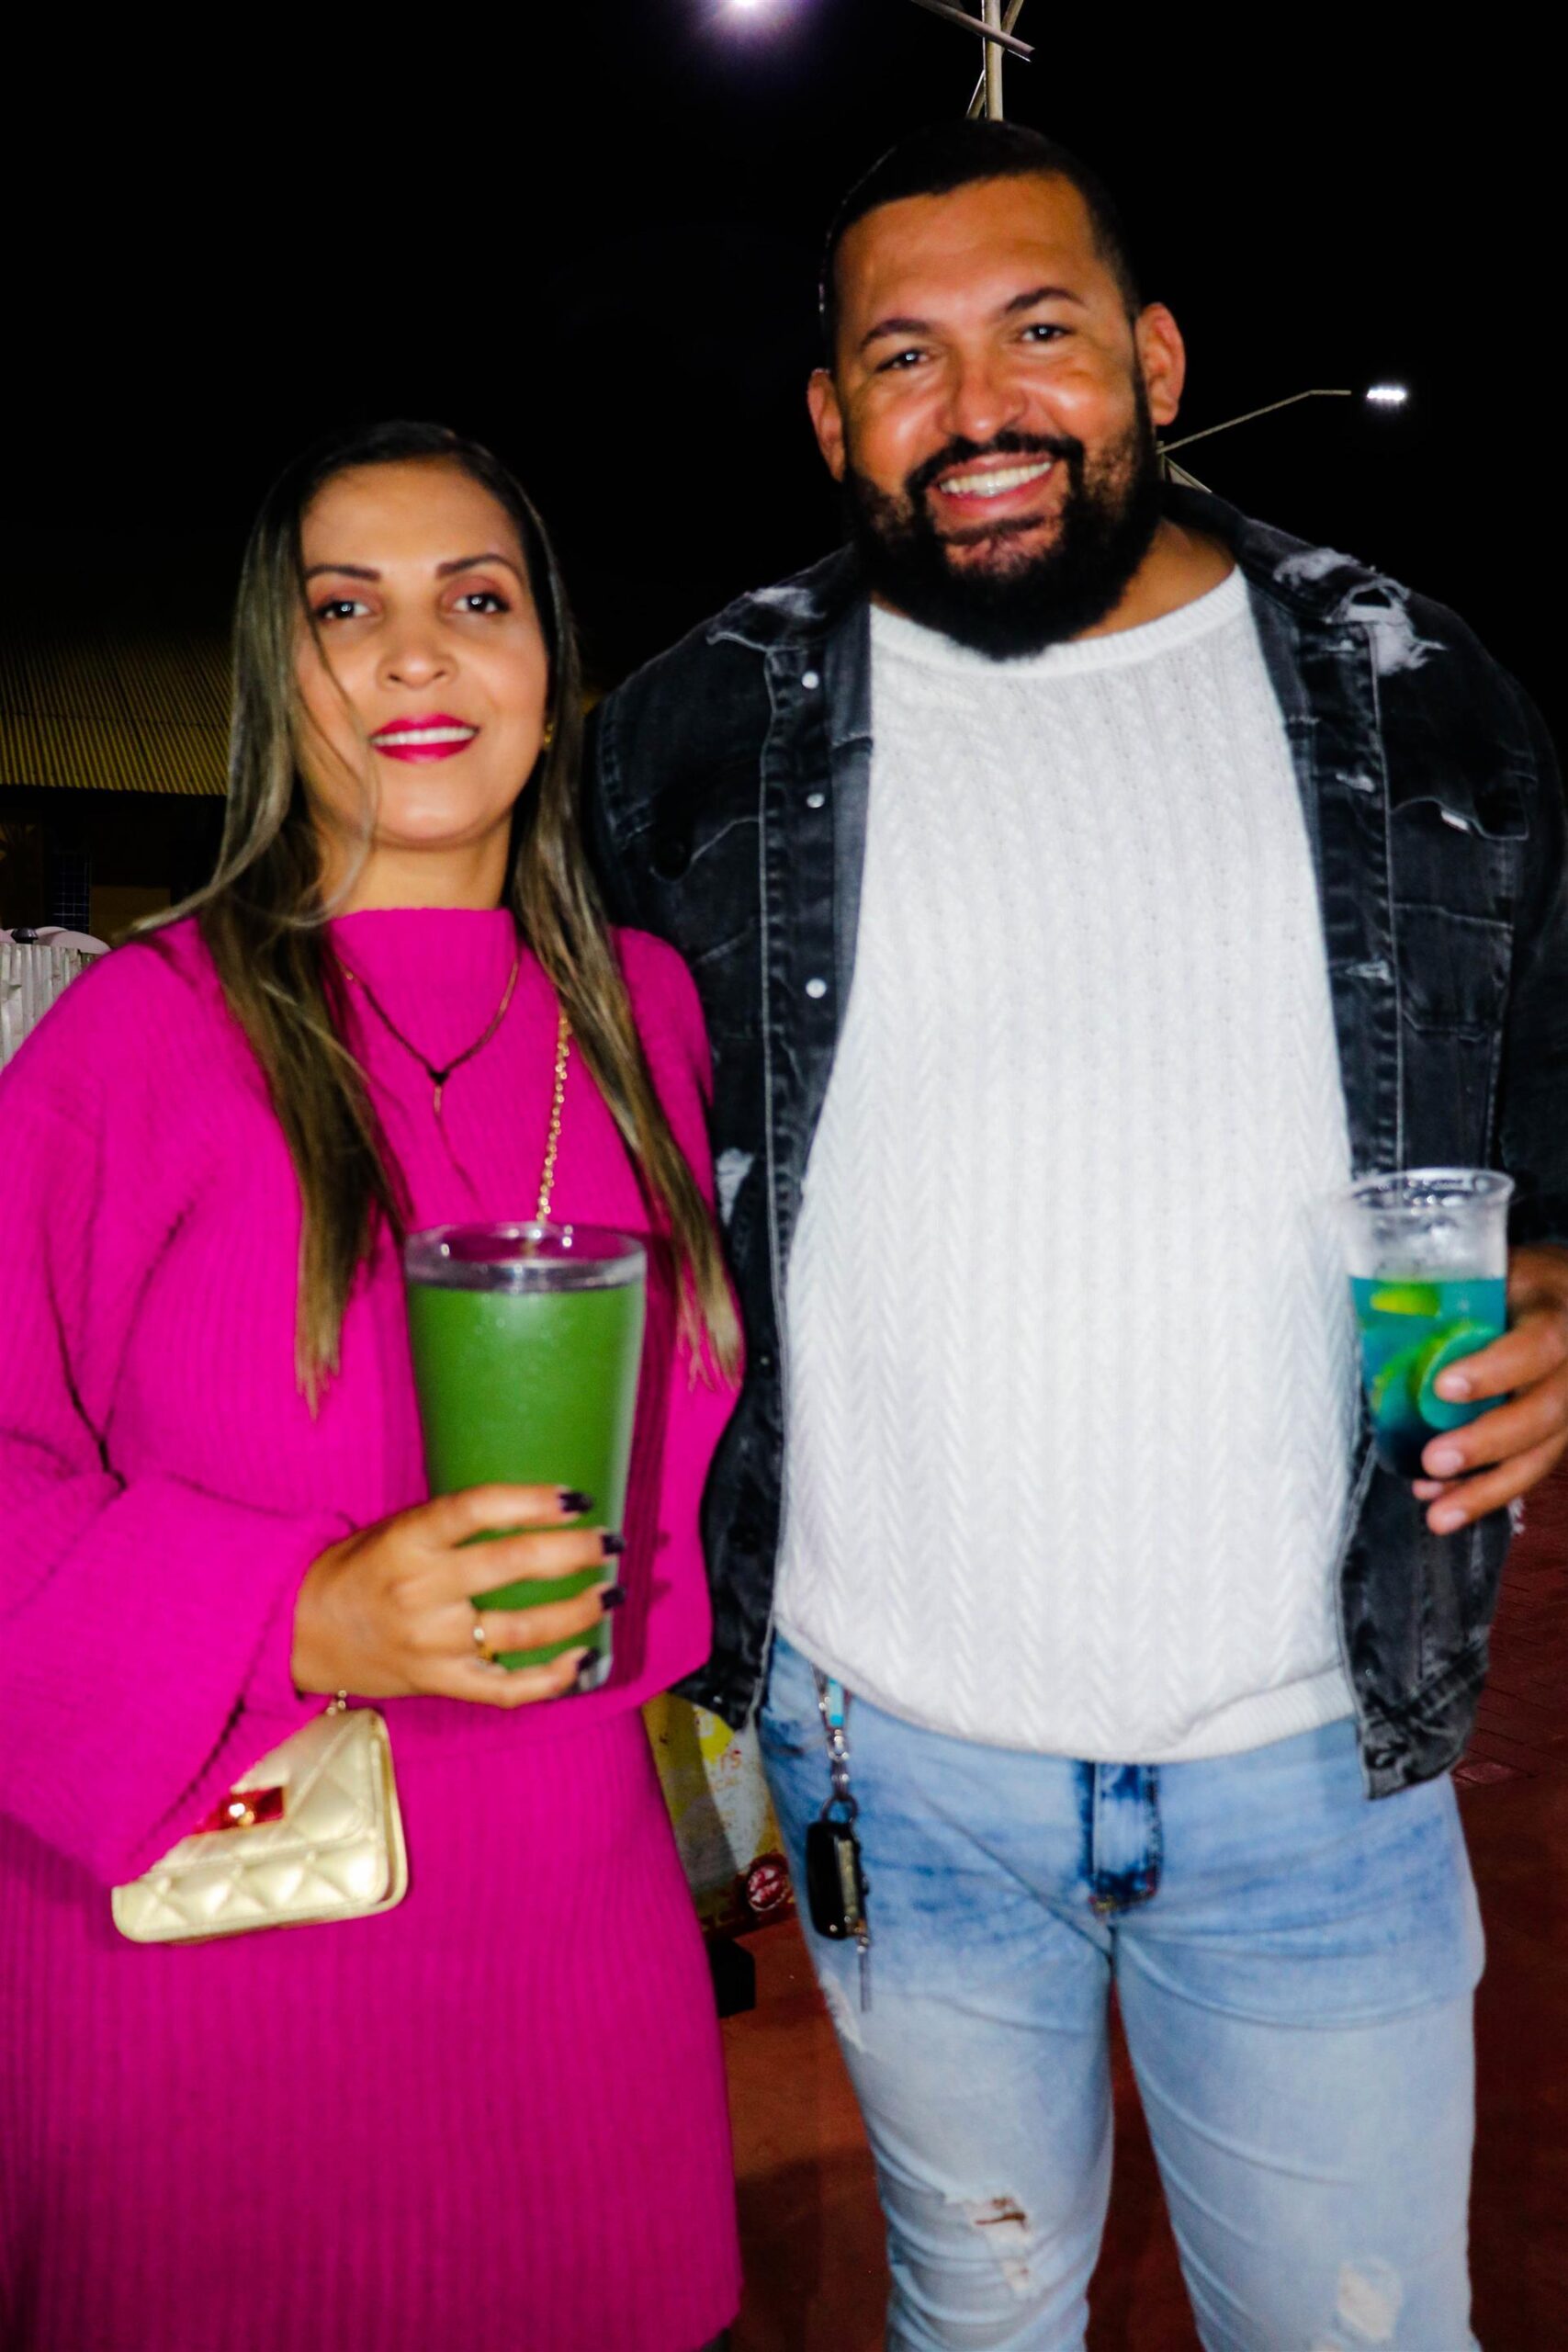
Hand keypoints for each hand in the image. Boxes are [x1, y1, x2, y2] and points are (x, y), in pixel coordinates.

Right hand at [291, 1485, 615, 1707]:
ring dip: (579, 1610)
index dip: (533, 1500)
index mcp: (409, 1541)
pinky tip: (586, 1658)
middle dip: (575, 1552)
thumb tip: (539, 1509)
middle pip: (513, 1565)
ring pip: (523, 1629)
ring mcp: (433, 1643)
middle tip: (611, 1542)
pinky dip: (554, 1678)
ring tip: (610, 1592)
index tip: (578, 1497)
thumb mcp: (398, 1530)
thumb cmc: (361, 1569)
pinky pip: (508, 1688)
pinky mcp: (440, 1682)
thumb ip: (456, 1524)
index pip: (478, 1509)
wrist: (302, 1631)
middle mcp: (422, 1590)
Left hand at [1410, 1245, 1567, 1533]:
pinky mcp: (1559, 1435)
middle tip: (1434, 1460)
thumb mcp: (1500, 1269)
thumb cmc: (1521, 1280)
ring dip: (1485, 1490)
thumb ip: (1456, 1288)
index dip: (1494, 1370)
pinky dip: (1484, 1492)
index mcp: (1559, 1316)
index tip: (1443, 1387)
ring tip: (1438, 1514)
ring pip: (1540, 1456)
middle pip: (1545, 1413)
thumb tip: (1380, 1300)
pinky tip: (1443, 1504)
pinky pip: (1527, 1470)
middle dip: (1487, 1442)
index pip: (1538, 1345)